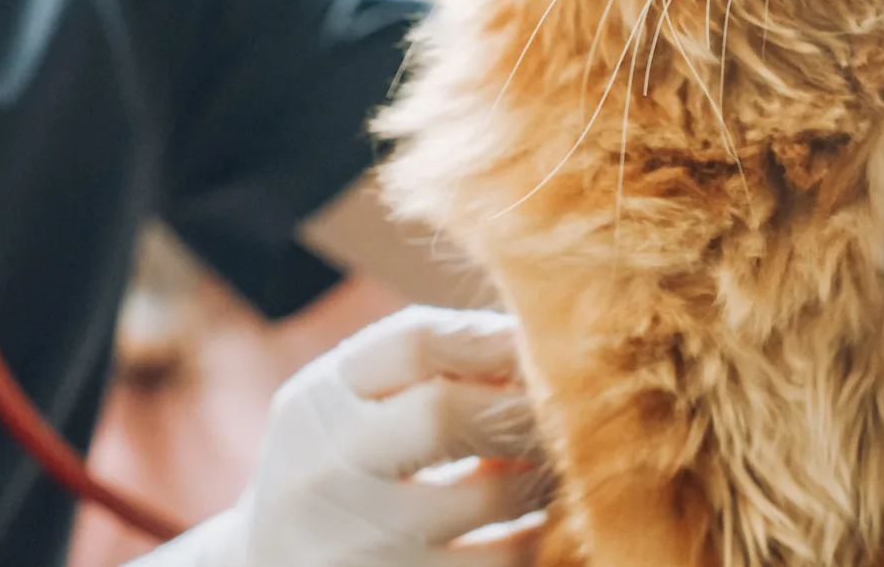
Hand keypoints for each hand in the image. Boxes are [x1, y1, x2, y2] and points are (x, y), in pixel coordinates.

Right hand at [141, 307, 546, 566]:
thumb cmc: (336, 471)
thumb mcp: (344, 408)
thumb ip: (419, 369)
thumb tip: (536, 340)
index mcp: (315, 405)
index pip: (412, 343)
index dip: (494, 339)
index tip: (539, 347)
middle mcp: (324, 471)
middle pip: (444, 413)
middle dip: (523, 408)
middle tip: (567, 410)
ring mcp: (357, 544)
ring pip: (489, 495)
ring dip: (542, 474)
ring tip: (558, 462)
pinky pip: (501, 563)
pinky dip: (536, 537)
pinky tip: (540, 523)